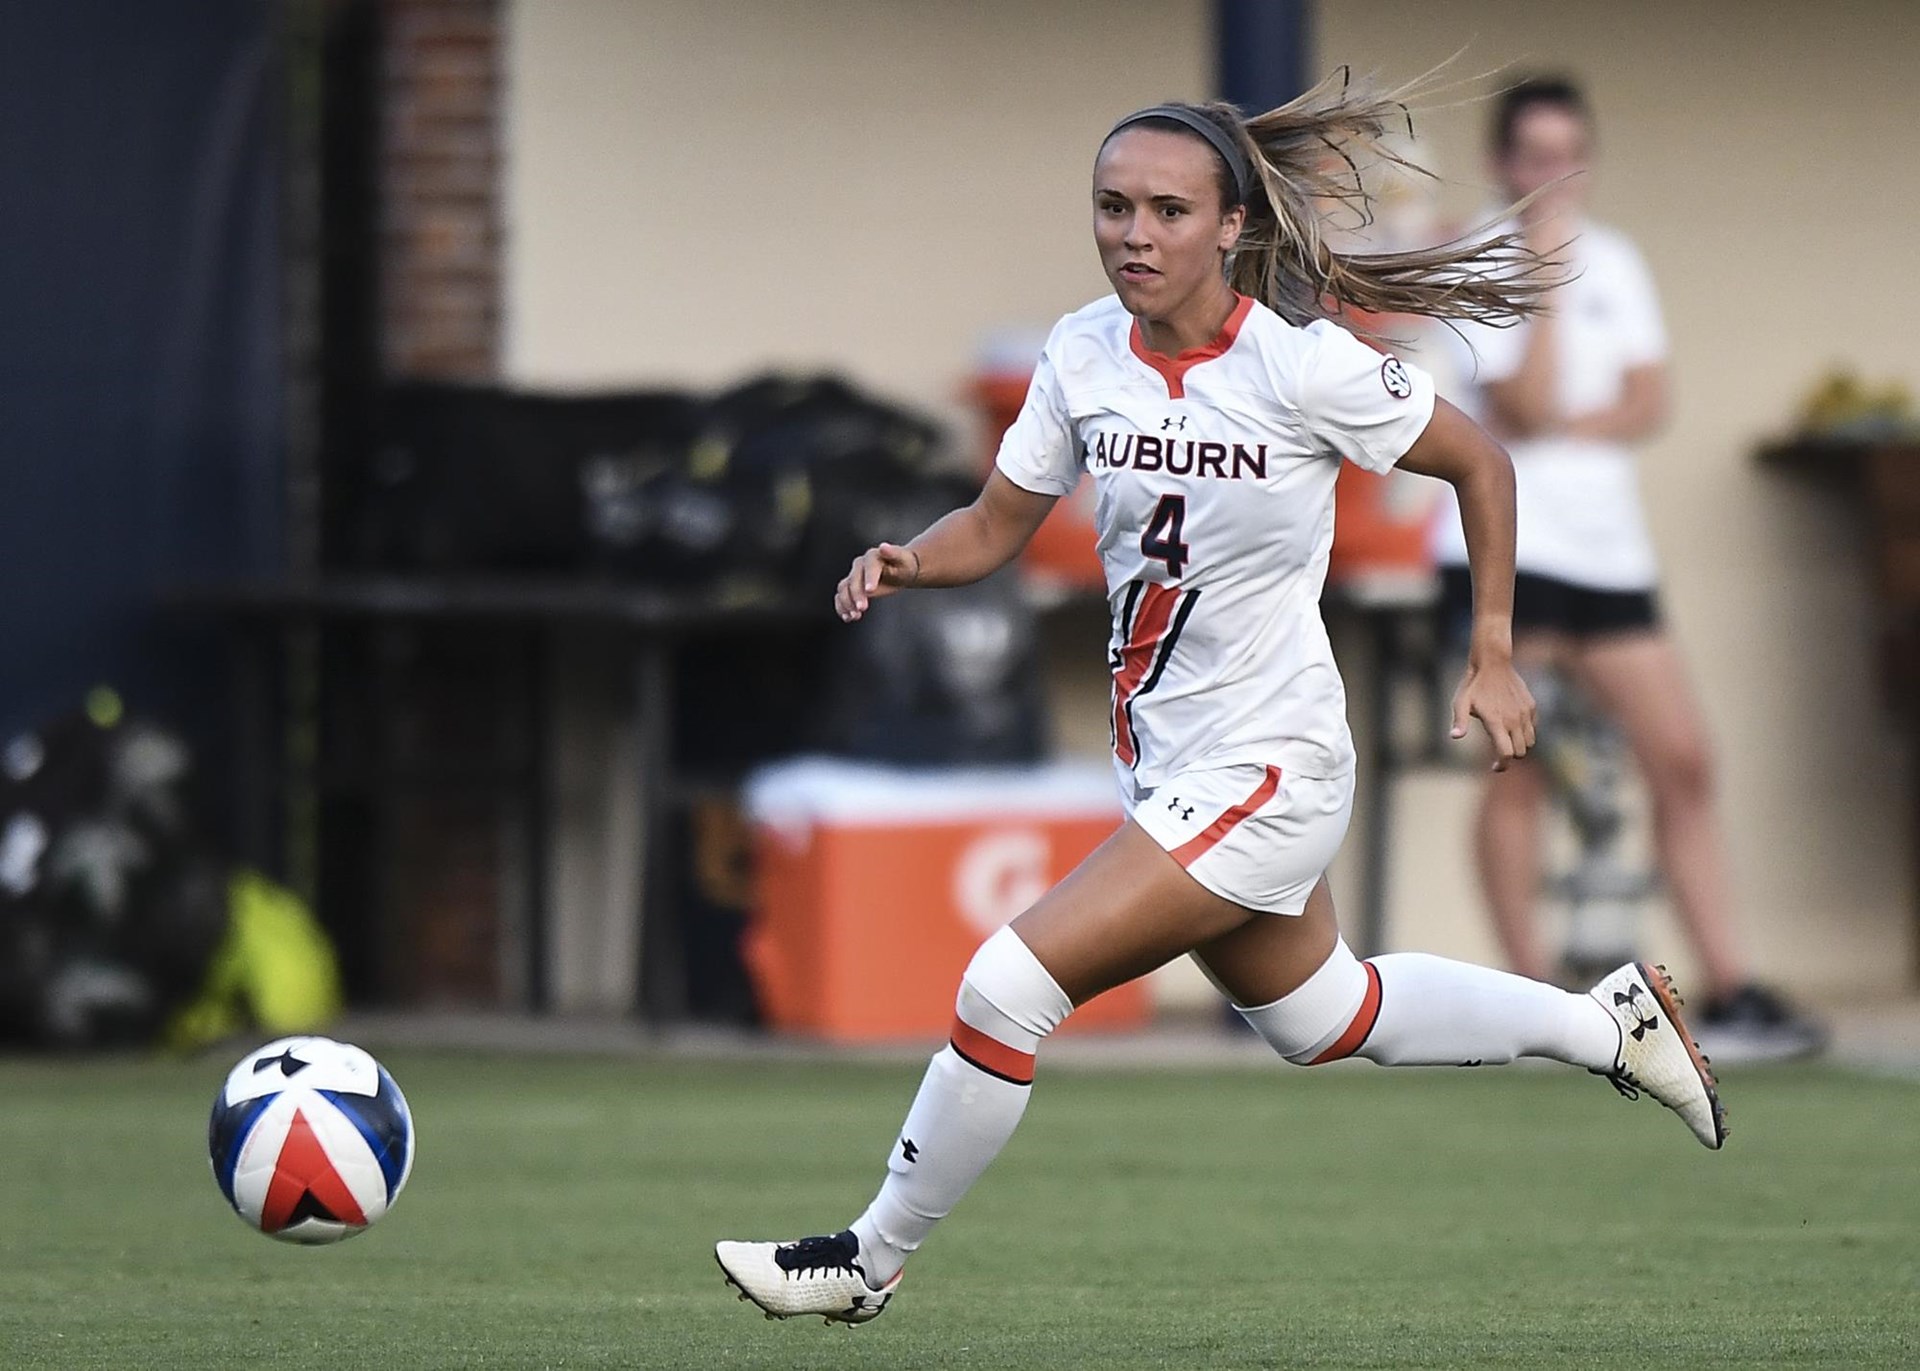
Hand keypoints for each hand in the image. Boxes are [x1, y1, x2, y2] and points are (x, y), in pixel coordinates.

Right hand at [834, 542, 919, 621]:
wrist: (899, 571)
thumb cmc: (903, 565)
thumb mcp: (902, 560)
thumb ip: (893, 553)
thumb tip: (883, 546)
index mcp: (872, 556)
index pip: (869, 567)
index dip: (869, 578)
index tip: (870, 591)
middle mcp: (859, 565)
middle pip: (854, 580)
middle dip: (857, 594)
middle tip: (862, 608)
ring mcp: (853, 576)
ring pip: (844, 588)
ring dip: (847, 602)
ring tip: (855, 616)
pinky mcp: (851, 588)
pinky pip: (841, 597)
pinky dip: (842, 607)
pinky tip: (847, 618)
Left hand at [1450, 652, 1537, 772]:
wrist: (1492, 662)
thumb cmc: (1472, 684)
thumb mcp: (1460, 702)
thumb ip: (1459, 721)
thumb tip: (1455, 737)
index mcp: (1496, 722)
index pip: (1507, 753)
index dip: (1502, 765)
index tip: (1495, 767)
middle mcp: (1514, 719)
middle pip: (1520, 751)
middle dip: (1510, 756)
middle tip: (1499, 752)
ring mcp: (1524, 712)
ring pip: (1530, 741)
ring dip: (1520, 745)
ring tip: (1506, 739)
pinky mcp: (1531, 705)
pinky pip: (1533, 727)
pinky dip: (1526, 732)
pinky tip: (1512, 725)